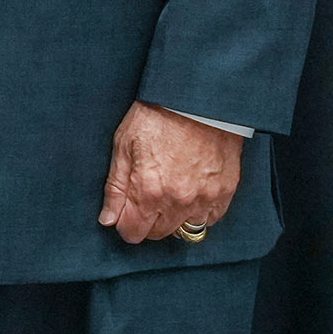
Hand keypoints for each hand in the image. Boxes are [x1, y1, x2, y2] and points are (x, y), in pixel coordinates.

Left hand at [99, 101, 243, 243]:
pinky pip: (209, 219)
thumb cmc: (156, 116)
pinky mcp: (225, 193)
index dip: (123, 223)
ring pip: (184, 230)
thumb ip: (115, 188)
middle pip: (157, 234)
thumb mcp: (123, 145)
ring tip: (167, 194)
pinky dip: (197, 213)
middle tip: (144, 198)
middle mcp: (178, 201)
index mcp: (148, 190)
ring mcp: (204, 199)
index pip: (133, 232)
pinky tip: (188, 194)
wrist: (196, 99)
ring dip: (172, 219)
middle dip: (146, 222)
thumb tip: (107, 219)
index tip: (123, 212)